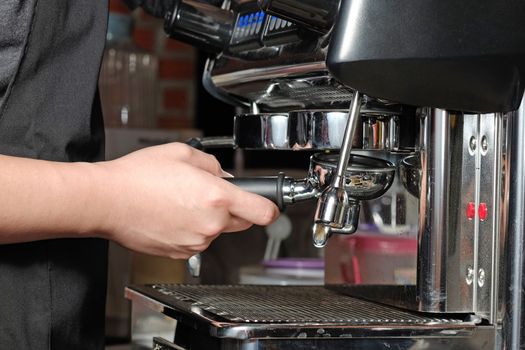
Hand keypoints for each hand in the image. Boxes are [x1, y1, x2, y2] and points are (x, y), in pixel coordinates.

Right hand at [93, 143, 278, 258]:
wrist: (106, 201)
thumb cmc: (138, 177)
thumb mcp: (182, 153)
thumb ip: (213, 165)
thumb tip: (226, 177)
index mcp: (216, 197)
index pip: (262, 211)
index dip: (270, 207)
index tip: (270, 204)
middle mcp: (210, 224)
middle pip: (242, 222)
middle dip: (234, 208)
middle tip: (209, 194)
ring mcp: (195, 242)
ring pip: (217, 231)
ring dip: (209, 219)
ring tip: (180, 202)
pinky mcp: (180, 253)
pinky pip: (198, 241)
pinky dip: (192, 230)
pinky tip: (171, 215)